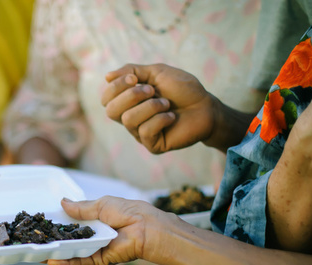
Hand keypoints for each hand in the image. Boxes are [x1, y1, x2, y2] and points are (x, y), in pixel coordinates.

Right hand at [47, 196, 170, 264]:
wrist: (145, 228)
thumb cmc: (128, 212)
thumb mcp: (101, 205)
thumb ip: (81, 208)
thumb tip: (63, 203)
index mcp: (95, 220)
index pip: (73, 223)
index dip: (59, 223)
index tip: (43, 222)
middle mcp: (94, 235)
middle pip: (69, 239)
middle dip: (53, 239)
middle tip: (34, 239)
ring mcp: (95, 248)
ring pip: (71, 252)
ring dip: (55, 253)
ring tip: (36, 252)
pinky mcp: (99, 260)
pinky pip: (80, 261)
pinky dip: (66, 262)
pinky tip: (51, 260)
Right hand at [102, 63, 216, 153]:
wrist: (205, 106)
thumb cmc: (182, 89)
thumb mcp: (156, 73)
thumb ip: (132, 71)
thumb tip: (107, 77)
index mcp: (128, 102)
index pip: (106, 99)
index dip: (116, 87)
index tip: (135, 78)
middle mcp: (131, 118)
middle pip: (111, 111)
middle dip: (131, 96)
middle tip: (152, 90)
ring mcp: (140, 133)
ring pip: (129, 120)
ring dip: (150, 106)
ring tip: (166, 104)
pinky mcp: (152, 145)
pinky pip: (145, 131)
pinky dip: (160, 119)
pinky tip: (171, 117)